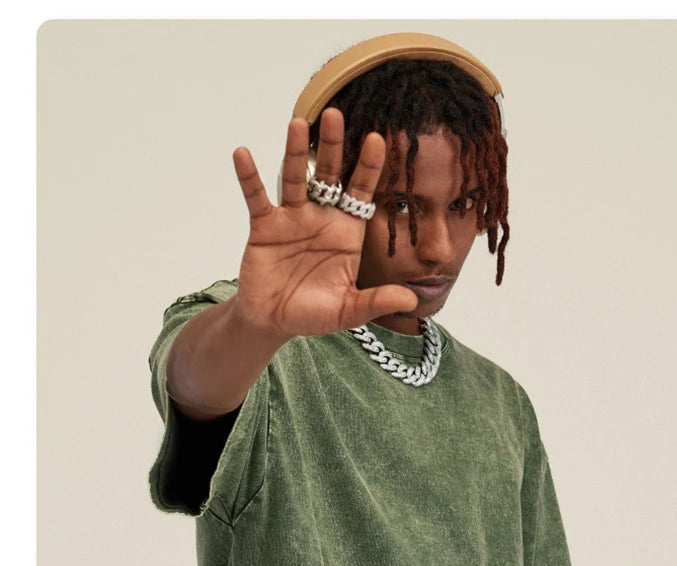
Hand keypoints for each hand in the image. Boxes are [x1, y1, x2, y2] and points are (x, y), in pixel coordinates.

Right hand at [231, 109, 417, 340]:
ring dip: (295, 153)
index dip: (368, 166)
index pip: (361, 192)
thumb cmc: (314, 312)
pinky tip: (243, 153)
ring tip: (297, 124)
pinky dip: (249, 177)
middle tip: (335, 113)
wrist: (275, 321)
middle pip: (329, 175)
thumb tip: (412, 302)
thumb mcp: (349, 311)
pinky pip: (257, 198)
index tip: (376, 139)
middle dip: (333, 146)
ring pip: (295, 179)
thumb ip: (377, 302)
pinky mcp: (264, 227)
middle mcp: (320, 217)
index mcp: (346, 231)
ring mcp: (291, 218)